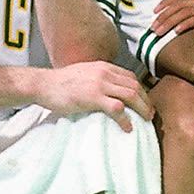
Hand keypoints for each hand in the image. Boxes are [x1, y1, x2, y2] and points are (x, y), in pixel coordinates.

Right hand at [35, 60, 155, 131]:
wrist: (43, 84)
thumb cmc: (60, 83)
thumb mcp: (84, 74)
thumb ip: (99, 78)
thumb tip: (110, 91)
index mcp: (104, 67)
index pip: (130, 77)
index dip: (141, 90)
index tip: (145, 102)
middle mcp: (105, 72)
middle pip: (135, 85)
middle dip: (146, 100)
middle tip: (150, 114)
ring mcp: (99, 84)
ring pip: (131, 95)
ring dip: (142, 109)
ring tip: (146, 120)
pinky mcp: (93, 97)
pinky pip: (117, 108)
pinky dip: (126, 118)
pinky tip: (128, 127)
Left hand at [151, 0, 193, 36]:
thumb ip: (187, 14)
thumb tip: (168, 22)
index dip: (165, 2)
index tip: (154, 11)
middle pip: (178, 6)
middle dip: (163, 16)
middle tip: (153, 28)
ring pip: (183, 12)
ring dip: (169, 22)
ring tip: (159, 32)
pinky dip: (184, 25)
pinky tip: (176, 31)